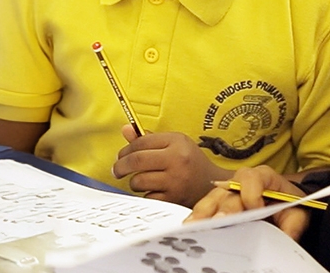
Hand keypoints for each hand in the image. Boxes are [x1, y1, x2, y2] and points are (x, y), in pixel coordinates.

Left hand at [111, 125, 229, 207]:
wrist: (212, 184)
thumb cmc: (190, 162)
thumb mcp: (175, 144)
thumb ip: (149, 139)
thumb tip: (125, 129)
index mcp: (177, 141)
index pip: (141, 142)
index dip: (125, 149)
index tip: (121, 155)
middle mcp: (177, 159)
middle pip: (136, 160)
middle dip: (120, 166)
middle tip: (117, 170)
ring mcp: (176, 181)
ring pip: (139, 181)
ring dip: (133, 182)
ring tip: (139, 181)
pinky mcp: (174, 199)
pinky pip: (147, 197)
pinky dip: (146, 195)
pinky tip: (151, 191)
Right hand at [188, 165, 311, 239]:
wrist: (284, 204)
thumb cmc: (288, 205)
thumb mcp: (296, 213)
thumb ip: (292, 225)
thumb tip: (287, 238)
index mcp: (262, 177)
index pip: (252, 179)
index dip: (252, 194)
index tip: (255, 209)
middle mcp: (241, 181)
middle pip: (229, 191)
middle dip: (224, 208)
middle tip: (219, 221)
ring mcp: (227, 191)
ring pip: (212, 198)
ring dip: (204, 212)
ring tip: (194, 225)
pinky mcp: (218, 203)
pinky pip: (205, 207)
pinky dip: (198, 217)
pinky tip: (191, 226)